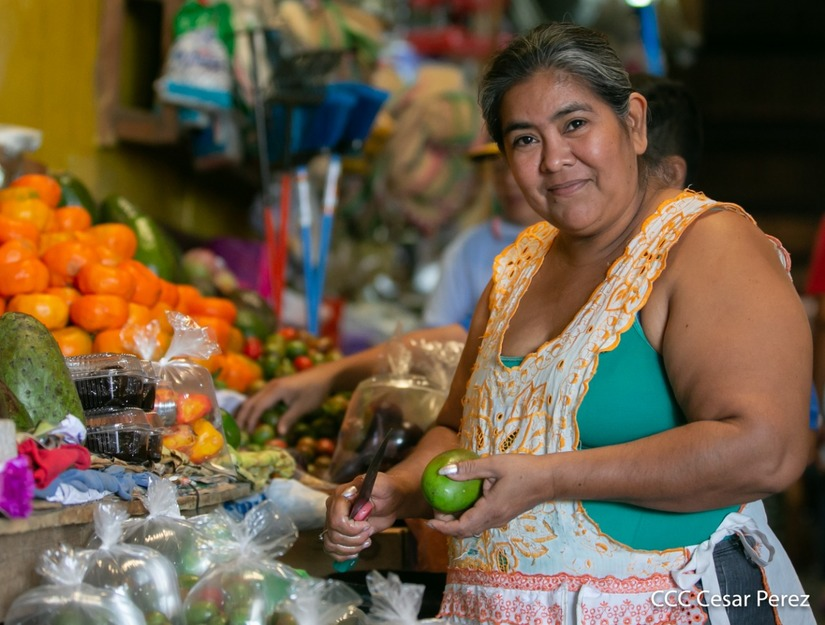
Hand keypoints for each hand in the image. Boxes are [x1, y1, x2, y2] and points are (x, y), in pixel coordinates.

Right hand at [234, 364, 333, 434]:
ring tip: (241, 425)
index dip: (251, 420)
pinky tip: (254, 415)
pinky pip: (260, 397)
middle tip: (237, 431)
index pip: (258, 407)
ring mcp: (273, 385)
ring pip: (254, 398)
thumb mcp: (303, 407)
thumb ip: (289, 419)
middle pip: (251, 401)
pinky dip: (254, 406)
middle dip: (243, 416)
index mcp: (276, 390)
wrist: (325, 375)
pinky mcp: (277, 386)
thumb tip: (279, 434)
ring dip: (247, 411)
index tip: (247, 433)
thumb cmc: (315, 391)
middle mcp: (270, 386)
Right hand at [321, 472, 401, 560]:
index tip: (367, 525)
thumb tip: (355, 486)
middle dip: (355, 538)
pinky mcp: (338, 532)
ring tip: (365, 541)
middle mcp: (333, 508)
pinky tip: (357, 550)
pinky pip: (331, 549)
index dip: (352, 528)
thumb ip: (369, 484)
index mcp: (341, 495)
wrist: (390, 501)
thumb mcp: (382, 485)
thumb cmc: (387, 491)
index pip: (336, 519)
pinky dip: (344, 554)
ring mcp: (334, 521)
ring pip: (331, 543)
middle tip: (369, 531)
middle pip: (334, 533)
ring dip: (351, 547)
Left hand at [427, 453, 549, 536]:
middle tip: (435, 509)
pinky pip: (480, 521)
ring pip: (472, 528)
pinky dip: (467, 517)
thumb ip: (469, 469)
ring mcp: (500, 519)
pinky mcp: (503, 514)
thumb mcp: (495, 465)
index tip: (428, 521)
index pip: (461, 528)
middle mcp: (494, 520)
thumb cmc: (524, 470)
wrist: (549, 479)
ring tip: (445, 506)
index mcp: (490, 511)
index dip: (442, 528)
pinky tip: (463, 500)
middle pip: (465, 532)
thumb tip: (444, 471)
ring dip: (456, 522)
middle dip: (446, 526)